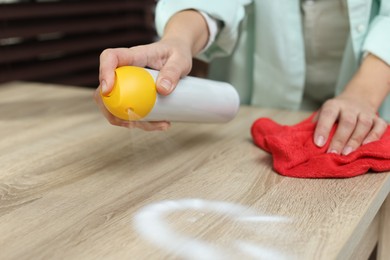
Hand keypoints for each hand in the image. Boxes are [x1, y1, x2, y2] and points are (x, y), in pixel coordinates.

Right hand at [95, 10, 207, 129]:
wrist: (178, 54)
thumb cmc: (177, 53)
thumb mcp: (180, 60)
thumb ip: (173, 71)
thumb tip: (162, 90)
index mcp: (133, 56)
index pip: (110, 57)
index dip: (104, 72)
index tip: (108, 89)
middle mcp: (125, 71)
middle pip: (104, 89)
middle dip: (110, 109)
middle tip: (133, 123)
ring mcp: (127, 84)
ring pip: (114, 106)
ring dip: (129, 121)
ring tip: (158, 125)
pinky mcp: (133, 95)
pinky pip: (129, 111)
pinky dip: (141, 122)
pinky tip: (160, 124)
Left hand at [313, 54, 389, 154]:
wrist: (358, 98)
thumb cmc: (335, 113)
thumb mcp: (322, 113)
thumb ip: (315, 125)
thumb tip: (303, 142)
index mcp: (333, 105)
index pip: (327, 115)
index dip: (322, 129)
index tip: (318, 144)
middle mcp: (350, 107)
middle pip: (346, 122)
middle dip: (339, 139)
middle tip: (332, 154)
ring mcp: (365, 113)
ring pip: (363, 125)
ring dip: (355, 141)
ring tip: (347, 154)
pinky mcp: (377, 119)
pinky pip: (379, 127)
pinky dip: (374, 137)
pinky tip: (366, 147)